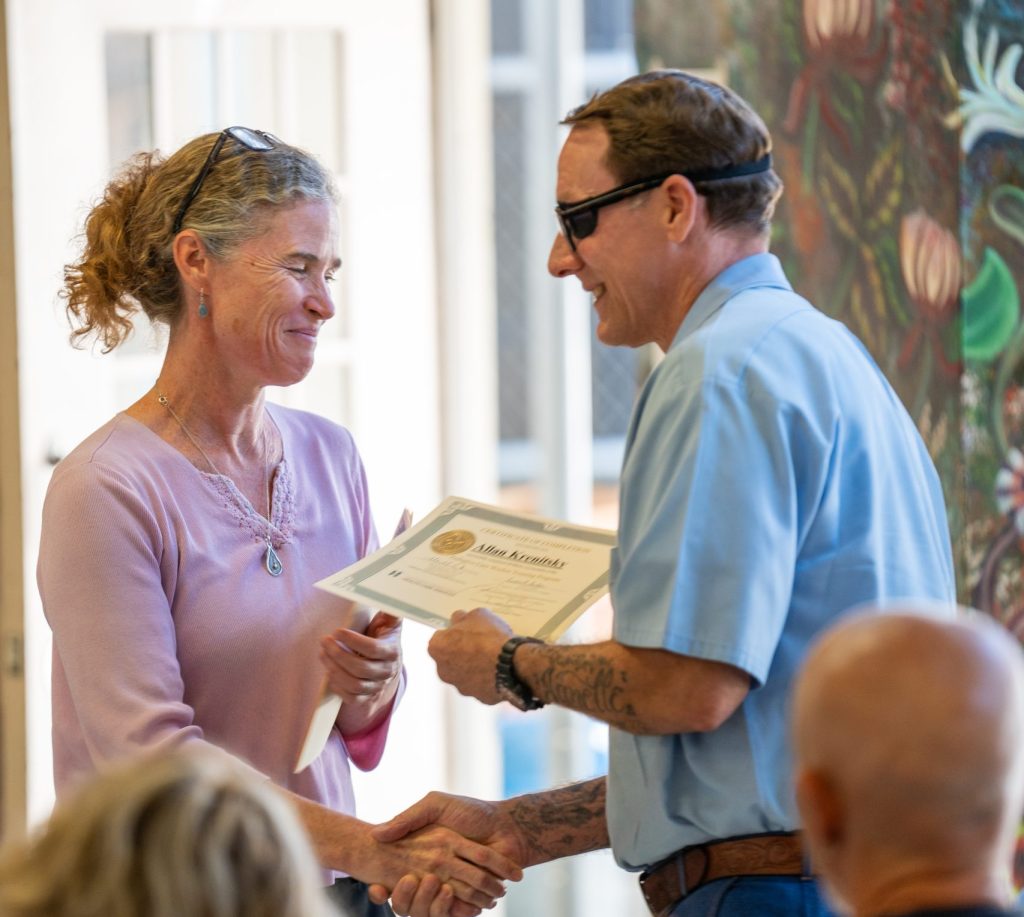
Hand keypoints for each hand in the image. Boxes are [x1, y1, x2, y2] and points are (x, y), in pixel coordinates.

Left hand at [320, 611, 401, 703]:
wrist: (388, 663)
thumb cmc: (384, 637)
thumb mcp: (390, 622)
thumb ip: (390, 610)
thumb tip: (388, 595)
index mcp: (392, 651)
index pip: (373, 649)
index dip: (353, 641)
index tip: (337, 631)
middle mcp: (387, 672)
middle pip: (361, 668)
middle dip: (339, 654)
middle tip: (324, 641)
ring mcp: (377, 687)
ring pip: (354, 684)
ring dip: (334, 669)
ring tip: (322, 654)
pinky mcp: (367, 698)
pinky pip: (351, 698)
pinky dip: (338, 686)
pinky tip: (329, 671)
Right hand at [367, 791, 529, 914]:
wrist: (510, 827)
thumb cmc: (472, 812)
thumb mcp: (435, 806)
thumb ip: (408, 818)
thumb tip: (376, 834)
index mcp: (426, 855)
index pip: (399, 879)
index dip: (384, 888)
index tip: (376, 889)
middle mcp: (438, 874)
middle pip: (413, 900)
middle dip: (407, 899)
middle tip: (409, 885)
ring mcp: (455, 887)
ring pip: (432, 909)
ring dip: (431, 905)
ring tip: (437, 887)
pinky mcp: (472, 899)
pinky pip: (457, 913)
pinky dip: (457, 910)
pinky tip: (452, 895)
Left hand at [428, 609, 512, 704]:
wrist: (510, 663)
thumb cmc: (489, 638)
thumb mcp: (477, 615)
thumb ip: (463, 618)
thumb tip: (460, 619)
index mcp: (437, 647)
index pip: (440, 637)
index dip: (454, 632)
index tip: (465, 630)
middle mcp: (443, 670)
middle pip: (450, 658)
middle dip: (462, 652)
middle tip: (479, 643)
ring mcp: (460, 686)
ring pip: (465, 673)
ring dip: (474, 666)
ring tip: (493, 656)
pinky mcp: (478, 697)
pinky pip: (481, 685)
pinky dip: (487, 678)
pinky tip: (499, 668)